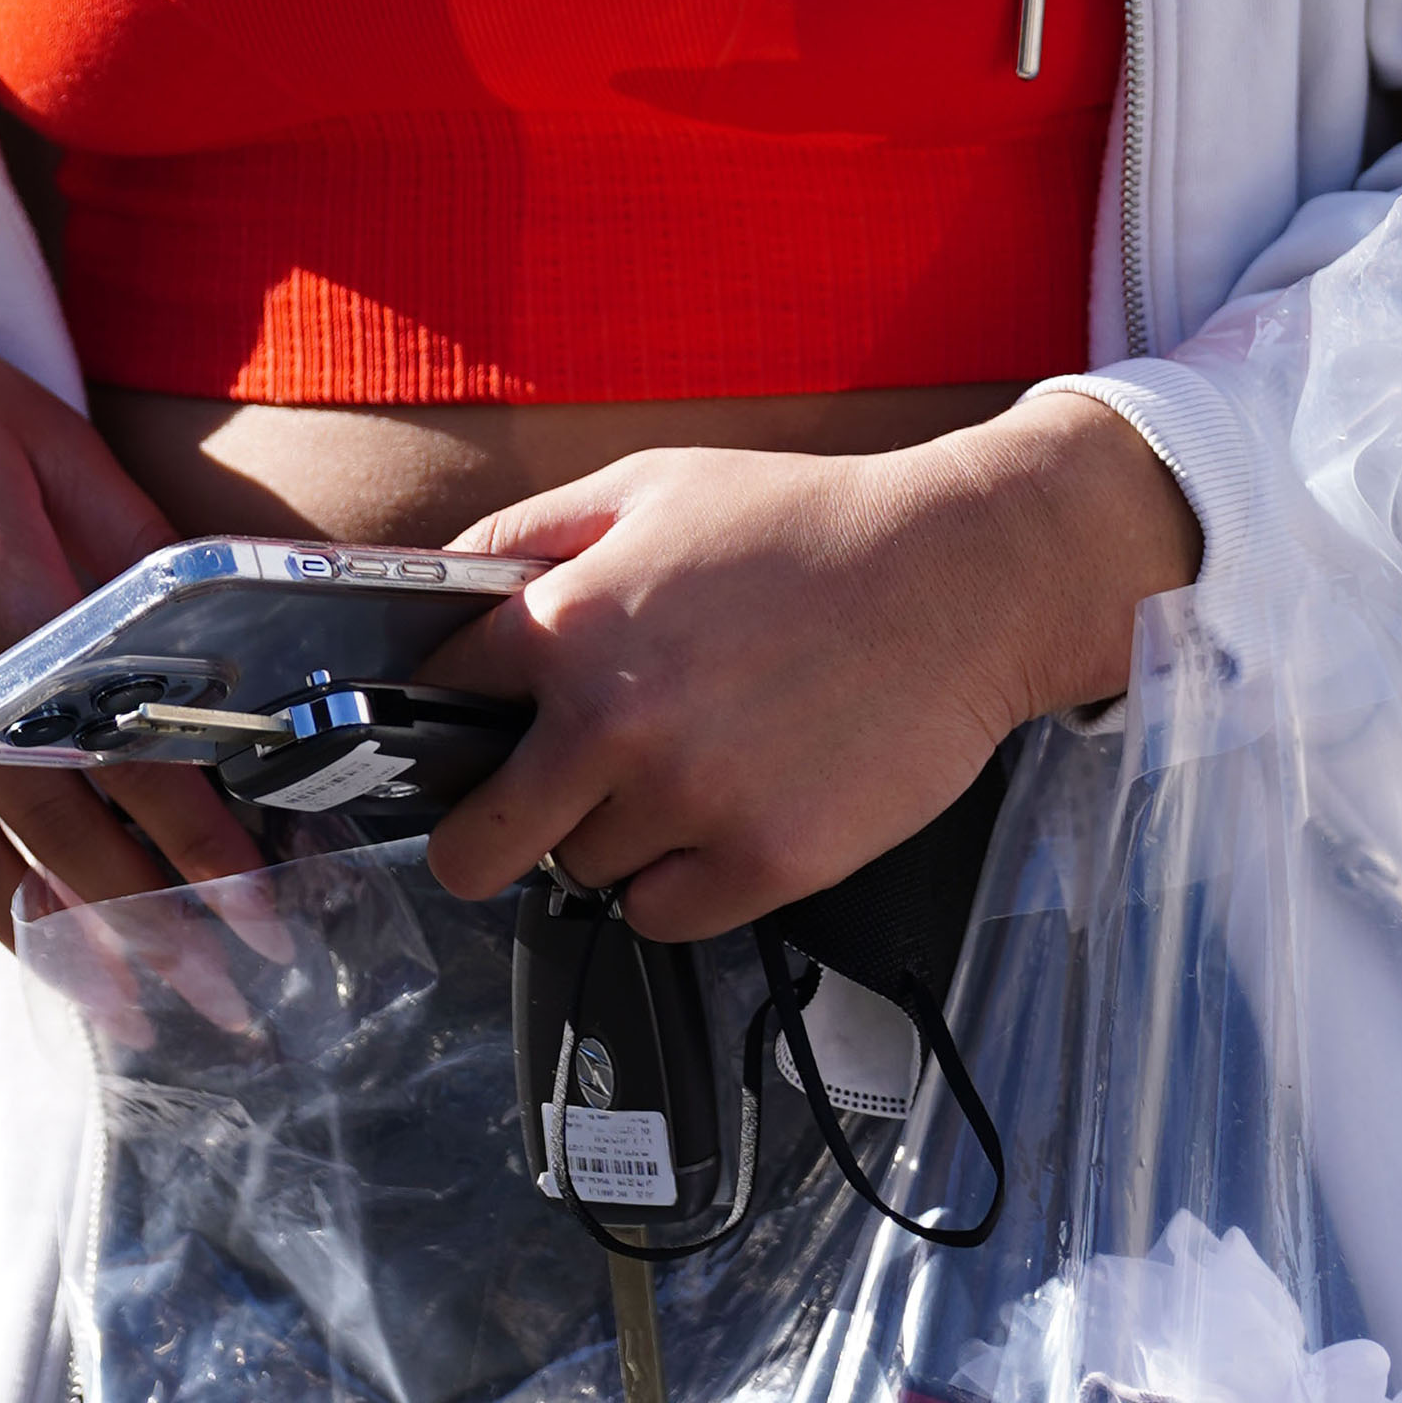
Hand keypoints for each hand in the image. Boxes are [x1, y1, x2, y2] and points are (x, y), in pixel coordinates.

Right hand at [0, 222, 253, 1005]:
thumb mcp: (53, 442)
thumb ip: (138, 554)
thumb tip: (232, 652)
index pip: (118, 746)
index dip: (197, 840)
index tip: (263, 911)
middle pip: (43, 824)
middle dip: (143, 922)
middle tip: (222, 998)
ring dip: (37, 943)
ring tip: (119, 1008)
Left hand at [415, 390, 1198, 941]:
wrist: (962, 577)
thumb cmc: (808, 525)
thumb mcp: (649, 486)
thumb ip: (526, 536)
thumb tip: (439, 590)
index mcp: (569, 624)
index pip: (440, 703)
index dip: (450, 713)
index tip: (468, 728)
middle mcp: (615, 724)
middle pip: (474, 848)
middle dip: (485, 835)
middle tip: (526, 812)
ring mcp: (692, 801)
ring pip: (585, 874)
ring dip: (617, 835)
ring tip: (688, 764)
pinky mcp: (766, 862)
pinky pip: (665, 917)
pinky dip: (682, 882)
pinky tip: (725, 812)